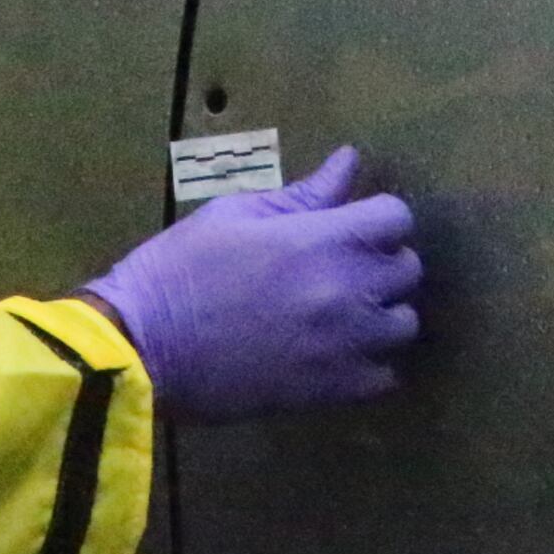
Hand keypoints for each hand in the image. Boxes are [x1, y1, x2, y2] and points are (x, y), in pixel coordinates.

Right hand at [85, 145, 422, 423]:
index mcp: (323, 240)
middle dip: (380, 261)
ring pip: (404, 324)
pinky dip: (369, 364)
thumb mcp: (236, 215)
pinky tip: (336, 353)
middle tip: (341, 266)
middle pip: (408, 269)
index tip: (351, 224)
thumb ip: (303, 195)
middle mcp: (348, 291)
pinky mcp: (332, 390)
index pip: (397, 217)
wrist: (145, 347)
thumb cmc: (180, 270)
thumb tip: (348, 163)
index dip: (377, 216)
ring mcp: (345, 345)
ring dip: (381, 313)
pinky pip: (385, 376)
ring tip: (342, 312)